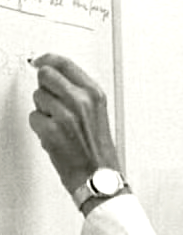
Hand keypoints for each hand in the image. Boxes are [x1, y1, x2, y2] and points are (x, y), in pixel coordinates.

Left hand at [29, 53, 120, 195]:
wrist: (98, 174)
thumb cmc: (98, 148)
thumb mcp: (97, 113)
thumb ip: (79, 92)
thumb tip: (55, 77)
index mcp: (94, 94)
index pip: (65, 64)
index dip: (47, 59)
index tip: (39, 61)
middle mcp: (80, 101)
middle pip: (46, 76)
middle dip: (45, 87)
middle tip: (52, 101)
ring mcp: (64, 115)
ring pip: (37, 98)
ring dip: (43, 110)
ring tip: (58, 124)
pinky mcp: (50, 130)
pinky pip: (33, 118)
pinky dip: (39, 127)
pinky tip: (54, 135)